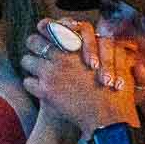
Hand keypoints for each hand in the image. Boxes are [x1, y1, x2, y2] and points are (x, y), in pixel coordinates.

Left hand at [19, 17, 141, 135]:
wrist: (108, 117)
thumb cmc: (116, 89)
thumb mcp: (118, 59)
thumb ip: (105, 43)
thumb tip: (97, 35)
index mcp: (76, 46)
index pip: (48, 26)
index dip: (44, 28)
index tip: (44, 32)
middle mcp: (60, 57)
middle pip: (32, 41)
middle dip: (34, 45)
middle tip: (39, 52)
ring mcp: (50, 74)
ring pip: (26, 61)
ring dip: (32, 65)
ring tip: (40, 72)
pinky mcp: (44, 92)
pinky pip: (27, 82)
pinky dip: (33, 85)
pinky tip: (42, 89)